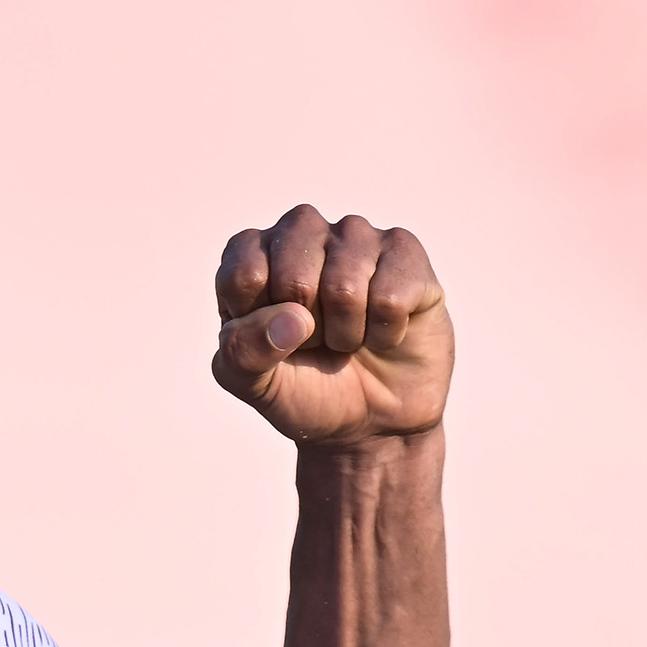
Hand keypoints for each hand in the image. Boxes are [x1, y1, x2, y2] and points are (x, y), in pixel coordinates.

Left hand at [211, 207, 447, 447]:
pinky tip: (384, 332)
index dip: (260, 328)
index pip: (242, 275)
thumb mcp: (254, 384)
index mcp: (253, 252)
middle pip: (293, 280)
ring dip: (346, 334)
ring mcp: (355, 235)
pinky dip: (385, 334)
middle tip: (316, 341)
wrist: (372, 416)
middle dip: (306, 333)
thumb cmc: (305, 389)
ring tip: (349, 337)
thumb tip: (292, 319)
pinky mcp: (404, 251)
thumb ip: (243, 352)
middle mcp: (302, 230)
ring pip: (344, 286)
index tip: (273, 342)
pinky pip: (390, 296)